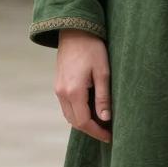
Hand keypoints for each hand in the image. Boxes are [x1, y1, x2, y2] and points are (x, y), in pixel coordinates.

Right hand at [54, 28, 112, 142]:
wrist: (74, 30)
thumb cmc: (92, 48)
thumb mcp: (103, 71)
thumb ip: (103, 96)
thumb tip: (105, 118)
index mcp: (73, 91)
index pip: (83, 122)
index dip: (97, 132)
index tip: (110, 136)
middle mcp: (62, 93)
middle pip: (74, 122)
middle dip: (90, 129)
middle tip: (107, 131)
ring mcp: (58, 89)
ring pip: (69, 115)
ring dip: (83, 121)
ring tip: (100, 121)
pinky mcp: (58, 84)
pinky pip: (66, 105)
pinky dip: (77, 111)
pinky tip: (90, 108)